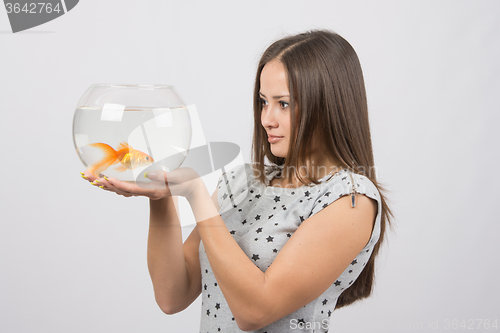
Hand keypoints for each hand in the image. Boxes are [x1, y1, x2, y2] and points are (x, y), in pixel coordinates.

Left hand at [80, 167, 204, 200]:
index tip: (105, 179)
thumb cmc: (188, 181)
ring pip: (121, 189)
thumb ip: (165, 176)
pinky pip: (126, 186)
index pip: (131, 189)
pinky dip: (114, 183)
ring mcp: (145, 190)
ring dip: (105, 184)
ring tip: (90, 178)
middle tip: (87, 176)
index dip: (118, 184)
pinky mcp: (145, 187)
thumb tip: (149, 175)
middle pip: (121, 190)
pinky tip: (106, 179)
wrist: (192, 189)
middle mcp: (146, 192)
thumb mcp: (179, 177)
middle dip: (103, 183)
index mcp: (153, 191)